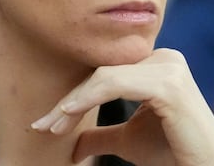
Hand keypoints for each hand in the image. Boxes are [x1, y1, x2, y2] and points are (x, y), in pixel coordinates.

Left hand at [30, 49, 213, 165]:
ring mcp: (169, 67)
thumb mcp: (129, 141)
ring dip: (72, 103)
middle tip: (42, 125)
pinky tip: (68, 113)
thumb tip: (73, 142)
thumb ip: (103, 135)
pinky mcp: (169, 84)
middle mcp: (165, 57)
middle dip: (68, 101)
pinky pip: (116, 84)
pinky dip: (88, 98)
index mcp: (157, 63)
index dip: (74, 97)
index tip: (46, 122)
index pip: (105, 73)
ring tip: (51, 126)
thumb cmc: (172, 155)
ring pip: (104, 77)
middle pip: (102, 72)